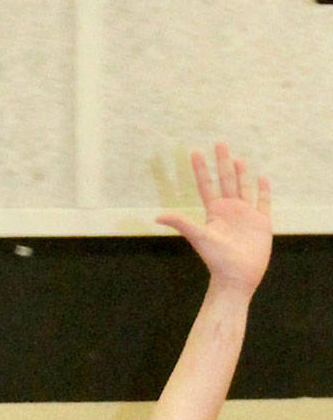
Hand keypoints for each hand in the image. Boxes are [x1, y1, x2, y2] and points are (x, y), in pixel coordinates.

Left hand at [157, 143, 271, 293]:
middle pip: (225, 180)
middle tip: (219, 142)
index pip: (206, 185)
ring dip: (241, 173)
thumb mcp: (199, 236)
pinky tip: (261, 177)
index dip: (201, 169)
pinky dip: (263, 190)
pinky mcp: (261, 222)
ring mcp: (246, 215)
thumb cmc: (216, 259)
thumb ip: (181, 223)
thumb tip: (157, 216)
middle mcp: (230, 210)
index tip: (195, 152)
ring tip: (237, 158)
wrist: (236, 277)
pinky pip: (263, 202)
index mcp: (214, 212)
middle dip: (222, 162)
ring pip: (243, 188)